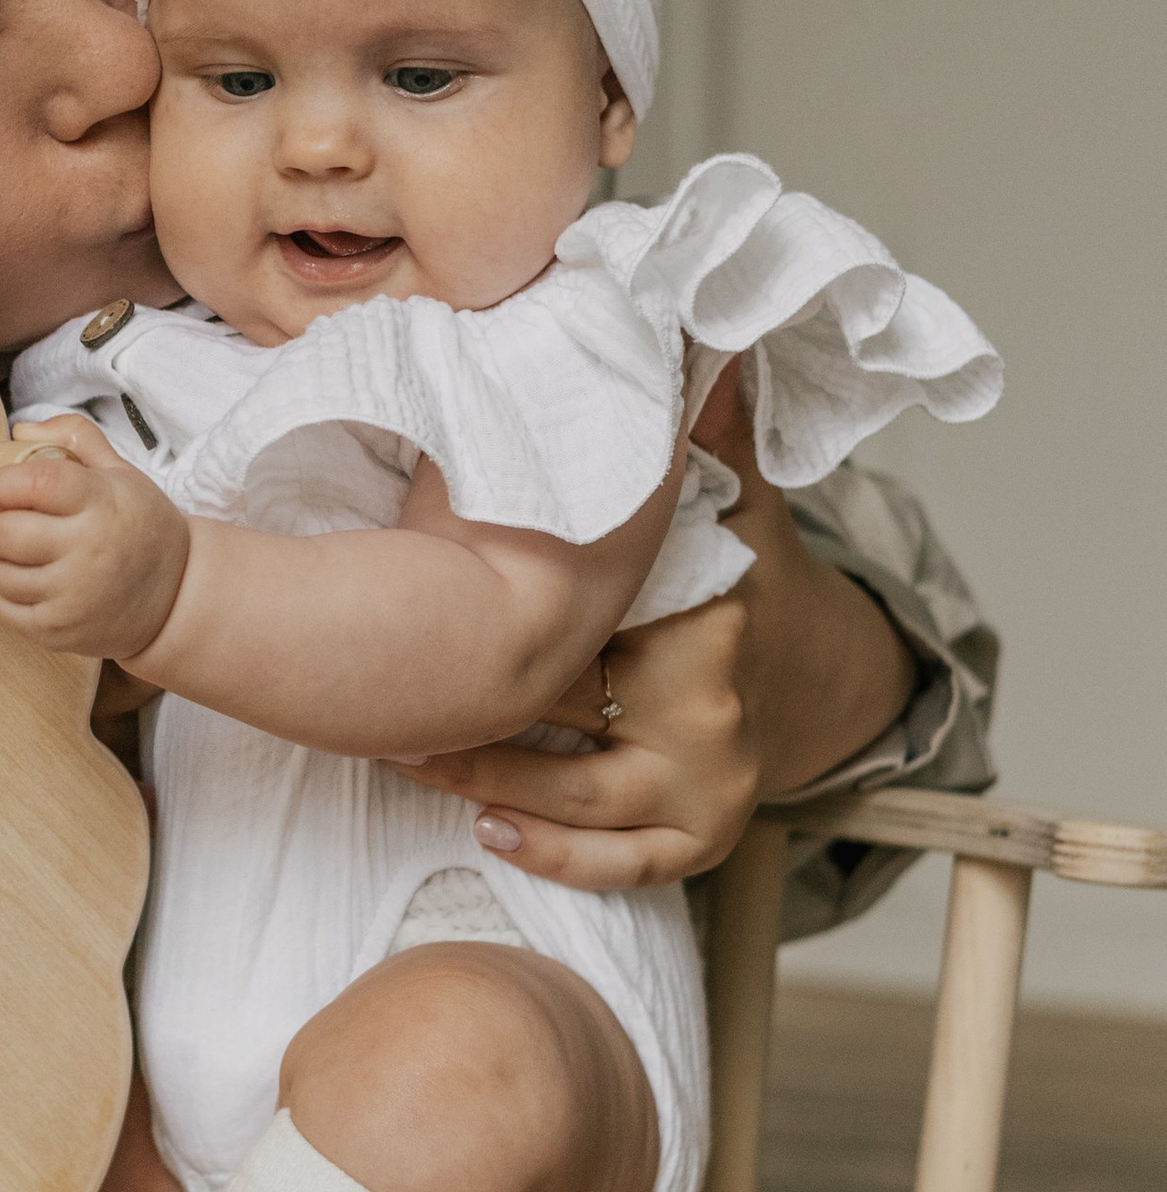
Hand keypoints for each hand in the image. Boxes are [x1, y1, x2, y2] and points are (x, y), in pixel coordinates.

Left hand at [0, 417, 190, 659]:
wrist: (176, 597)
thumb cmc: (142, 528)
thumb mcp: (121, 474)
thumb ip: (75, 439)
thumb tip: (21, 430)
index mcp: (101, 504)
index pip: (34, 484)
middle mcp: (88, 551)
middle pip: (4, 533)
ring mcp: (74, 596)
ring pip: (0, 574)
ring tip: (15, 553)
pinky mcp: (62, 631)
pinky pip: (7, 610)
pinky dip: (7, 595)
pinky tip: (28, 582)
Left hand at [390, 376, 918, 891]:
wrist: (814, 673)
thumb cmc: (741, 576)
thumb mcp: (732, 497)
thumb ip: (705, 426)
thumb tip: (695, 329)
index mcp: (703, 614)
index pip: (590, 613)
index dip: (504, 603)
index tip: (425, 583)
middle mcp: (710, 702)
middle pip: (567, 702)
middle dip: (471, 691)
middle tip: (378, 675)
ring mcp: (710, 778)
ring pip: (579, 790)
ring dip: (483, 773)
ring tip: (403, 752)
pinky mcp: (702, 837)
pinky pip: (623, 862)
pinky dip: (555, 854)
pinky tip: (486, 827)